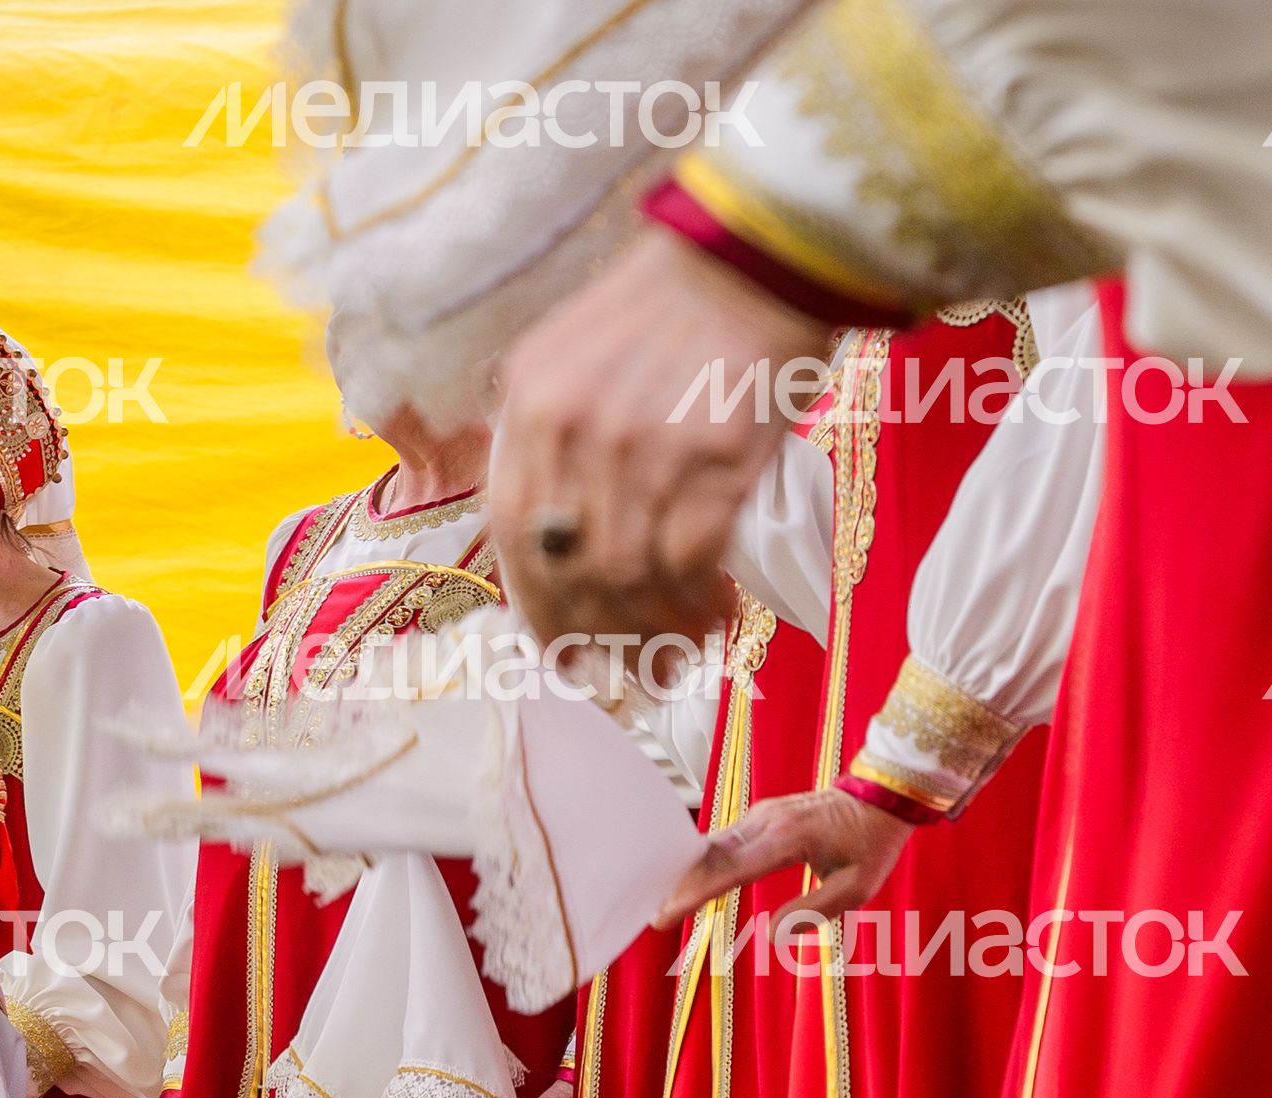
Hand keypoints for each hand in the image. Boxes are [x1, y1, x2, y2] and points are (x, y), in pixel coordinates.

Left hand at [490, 222, 832, 658]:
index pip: (510, 532)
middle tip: (629, 671)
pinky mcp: (708, 461)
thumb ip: (555, 434)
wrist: (761, 250)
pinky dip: (699, 604)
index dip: (536, 605)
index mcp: (529, 404)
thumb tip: (560, 534)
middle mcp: (571, 431)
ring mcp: (637, 448)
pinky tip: (719, 616)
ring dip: (654, 629)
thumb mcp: (580, 354)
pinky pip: (688, 565)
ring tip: (684, 648)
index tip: (562, 649)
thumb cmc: (681, 302)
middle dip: (596, 636)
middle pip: (566, 569)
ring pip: (626, 578)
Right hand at [654, 788, 911, 934]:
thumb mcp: (857, 887)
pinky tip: (689, 878)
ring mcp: (762, 815)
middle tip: (653, 913)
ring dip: (686, 872)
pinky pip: (724, 839)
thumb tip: (773, 934)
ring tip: (662, 899)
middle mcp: (767, 822)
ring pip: (712, 845)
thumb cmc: (872, 843)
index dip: (694, 893)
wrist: (884, 794)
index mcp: (788, 839)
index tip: (664, 913)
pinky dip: (703, 861)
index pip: (730, 869)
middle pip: (710, 855)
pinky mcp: (762, 815)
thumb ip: (814, 911)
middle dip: (678, 885)